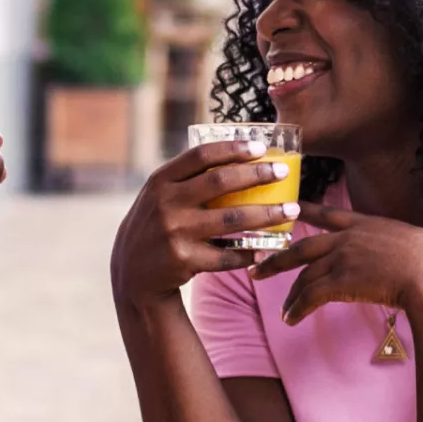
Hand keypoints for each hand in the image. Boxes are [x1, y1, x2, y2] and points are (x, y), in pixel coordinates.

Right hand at [111, 139, 300, 302]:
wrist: (132, 273)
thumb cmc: (156, 225)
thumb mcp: (158, 196)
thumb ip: (186, 178)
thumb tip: (234, 155)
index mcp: (160, 181)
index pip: (201, 156)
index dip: (233, 149)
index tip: (261, 148)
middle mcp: (166, 203)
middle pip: (221, 182)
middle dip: (257, 175)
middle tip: (283, 173)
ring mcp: (175, 232)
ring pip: (232, 219)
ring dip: (267, 215)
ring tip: (291, 210)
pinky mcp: (185, 261)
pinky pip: (228, 256)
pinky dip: (249, 252)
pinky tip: (265, 248)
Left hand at [249, 202, 422, 324]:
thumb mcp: (412, 242)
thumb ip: (393, 246)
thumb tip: (396, 258)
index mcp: (365, 223)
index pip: (327, 213)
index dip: (303, 211)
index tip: (287, 209)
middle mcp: (348, 237)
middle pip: (301, 246)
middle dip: (277, 259)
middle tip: (256, 268)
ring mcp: (342, 257)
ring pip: (304, 275)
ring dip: (290, 295)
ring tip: (283, 311)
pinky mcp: (341, 280)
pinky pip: (310, 295)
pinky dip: (297, 308)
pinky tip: (291, 319)